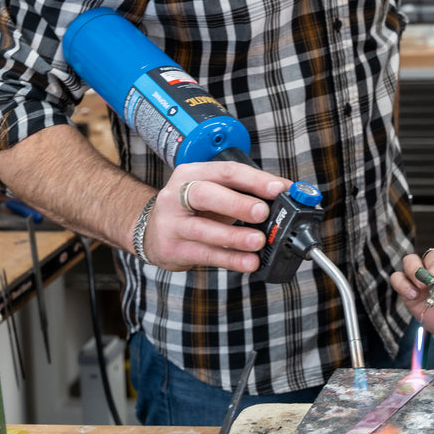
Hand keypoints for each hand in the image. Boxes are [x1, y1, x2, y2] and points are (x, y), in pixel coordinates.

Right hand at [141, 161, 287, 272]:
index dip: (255, 179)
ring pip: (204, 228)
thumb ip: (242, 193)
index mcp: (191, 174)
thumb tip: (282, 200)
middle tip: (263, 212)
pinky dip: (230, 259)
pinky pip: (205, 254)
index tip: (280, 188)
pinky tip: (248, 262)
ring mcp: (172, 223)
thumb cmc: (191, 210)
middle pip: (206, 194)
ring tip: (258, 241)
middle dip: (237, 203)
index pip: (226, 171)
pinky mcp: (172, 248)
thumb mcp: (212, 193)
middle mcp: (177, 195)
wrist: (151, 232)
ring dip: (234, 236)